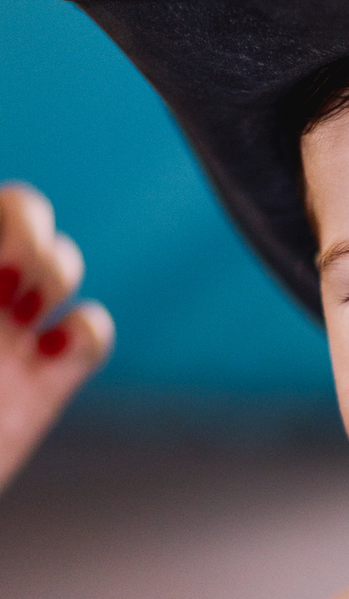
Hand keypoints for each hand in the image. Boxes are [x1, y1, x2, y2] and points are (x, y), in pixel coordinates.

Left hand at [0, 182, 113, 493]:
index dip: (1, 213)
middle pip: (23, 215)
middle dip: (27, 222)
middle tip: (13, 262)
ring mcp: (7, 339)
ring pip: (61, 265)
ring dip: (56, 270)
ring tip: (25, 305)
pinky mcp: (45, 385)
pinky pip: (91, 332)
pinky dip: (88, 332)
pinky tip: (55, 356)